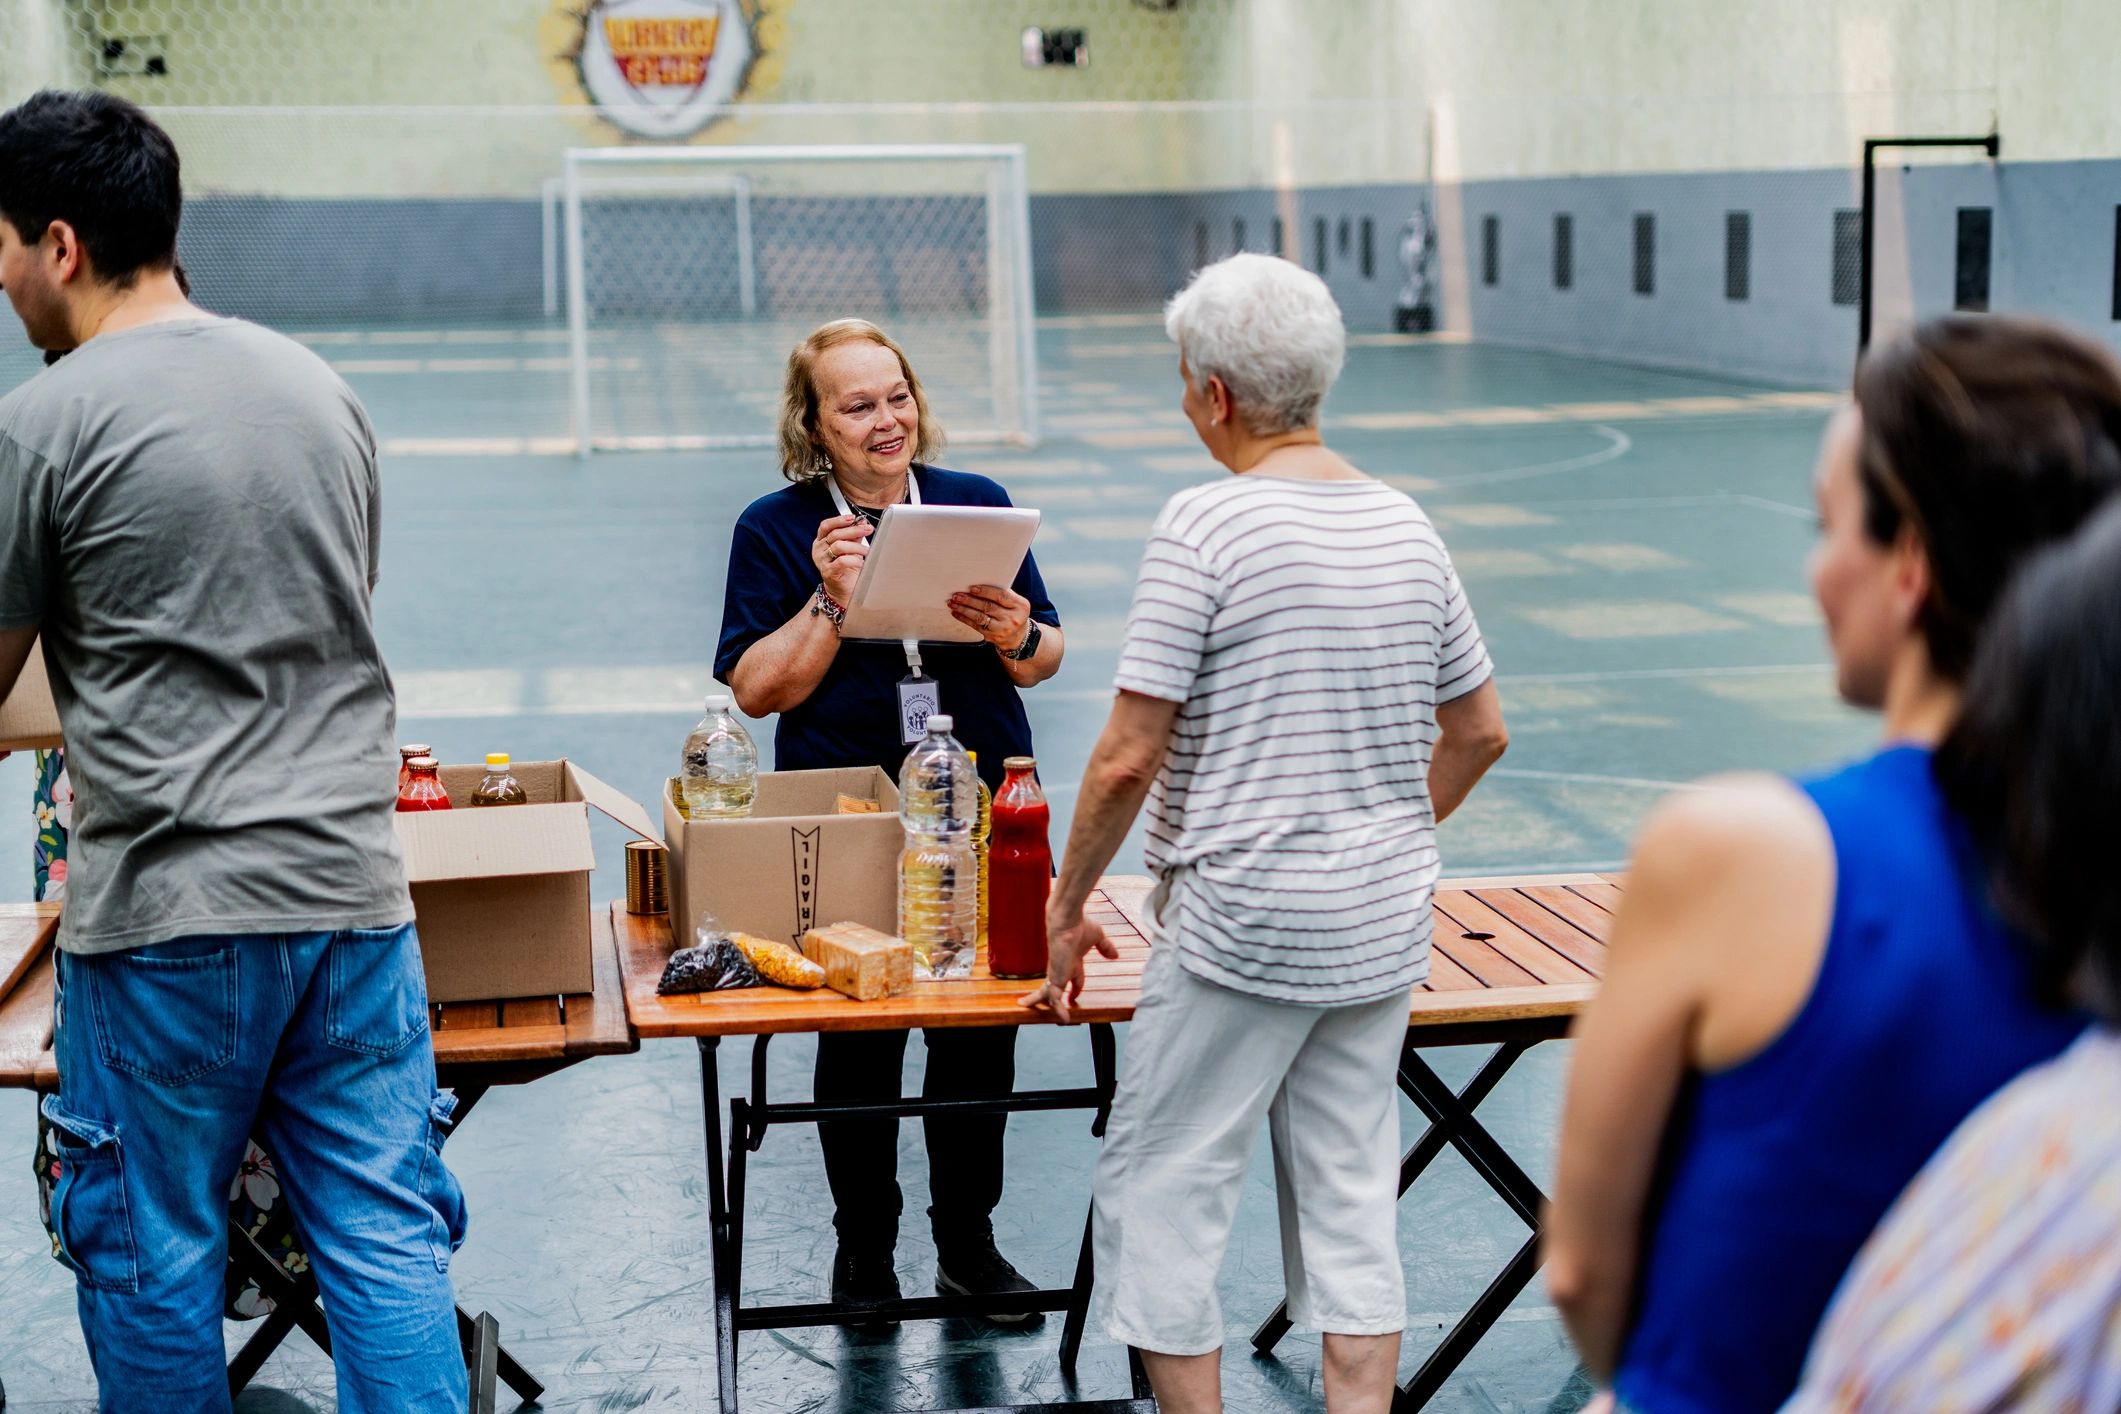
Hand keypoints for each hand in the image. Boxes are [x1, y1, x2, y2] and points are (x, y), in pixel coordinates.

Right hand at [811, 515, 870, 606]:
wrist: (843, 589)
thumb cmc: (846, 567)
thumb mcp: (850, 547)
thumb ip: (854, 535)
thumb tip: (862, 522)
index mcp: (821, 541)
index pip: (826, 526)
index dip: (839, 520)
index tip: (853, 518)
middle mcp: (819, 549)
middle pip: (835, 534)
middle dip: (854, 530)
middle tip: (868, 529)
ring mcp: (821, 561)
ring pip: (839, 546)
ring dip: (856, 547)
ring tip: (867, 551)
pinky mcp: (828, 572)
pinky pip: (842, 561)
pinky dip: (854, 560)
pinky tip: (861, 562)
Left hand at [949, 584, 1031, 652]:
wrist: (1017, 636)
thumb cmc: (1013, 614)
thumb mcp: (1015, 603)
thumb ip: (1002, 593)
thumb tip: (978, 584)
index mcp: (1020, 606)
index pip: (1001, 596)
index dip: (986, 592)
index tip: (972, 588)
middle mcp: (1012, 619)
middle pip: (988, 607)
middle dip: (970, 600)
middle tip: (958, 595)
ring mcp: (1002, 629)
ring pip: (980, 617)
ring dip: (964, 609)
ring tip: (954, 603)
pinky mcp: (992, 636)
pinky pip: (975, 626)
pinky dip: (964, 618)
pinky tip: (957, 613)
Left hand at [1018, 907, 1118, 1022]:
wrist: (1067, 922)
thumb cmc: (1080, 925)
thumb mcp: (1097, 937)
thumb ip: (1105, 948)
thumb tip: (1116, 956)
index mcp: (1072, 960)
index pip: (1073, 978)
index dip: (1075, 989)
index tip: (1074, 997)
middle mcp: (1063, 968)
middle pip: (1055, 987)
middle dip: (1054, 999)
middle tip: (1052, 1009)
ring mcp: (1058, 974)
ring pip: (1048, 994)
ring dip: (1041, 1003)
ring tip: (1035, 1010)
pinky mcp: (1056, 977)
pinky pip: (1055, 998)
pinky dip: (1059, 1009)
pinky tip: (1064, 1019)